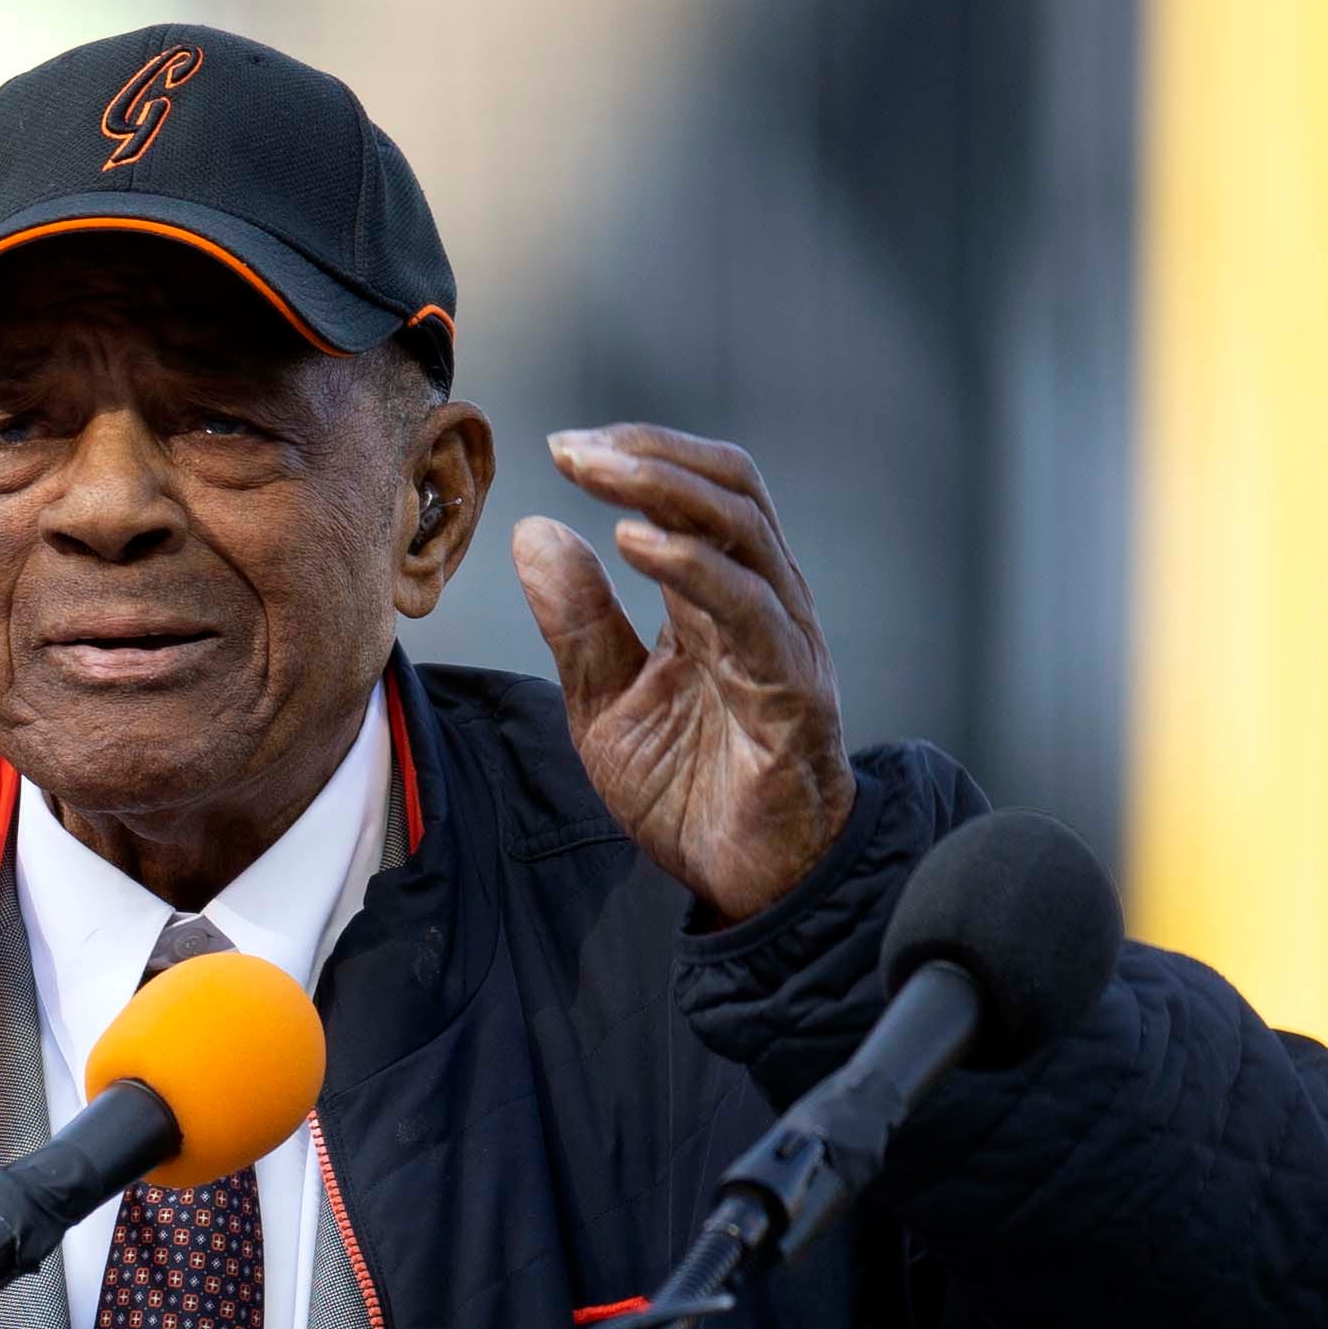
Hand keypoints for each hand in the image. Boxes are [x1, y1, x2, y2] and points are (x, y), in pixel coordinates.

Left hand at [512, 425, 850, 923]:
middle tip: (574, 449)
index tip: (564, 448)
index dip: (638, 456)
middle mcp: (763, 604)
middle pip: (730, 487)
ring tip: (598, 474)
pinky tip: (635, 545)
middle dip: (650, 456)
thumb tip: (534, 530)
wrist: (740, 880)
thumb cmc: (687, 790)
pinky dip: (692, 567)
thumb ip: (578, 621)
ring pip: (744, 530)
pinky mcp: (793, 691)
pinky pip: (750, 610)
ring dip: (665, 491)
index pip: (697, 492)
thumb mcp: (604, 702)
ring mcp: (784, 641)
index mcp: (721, 599)